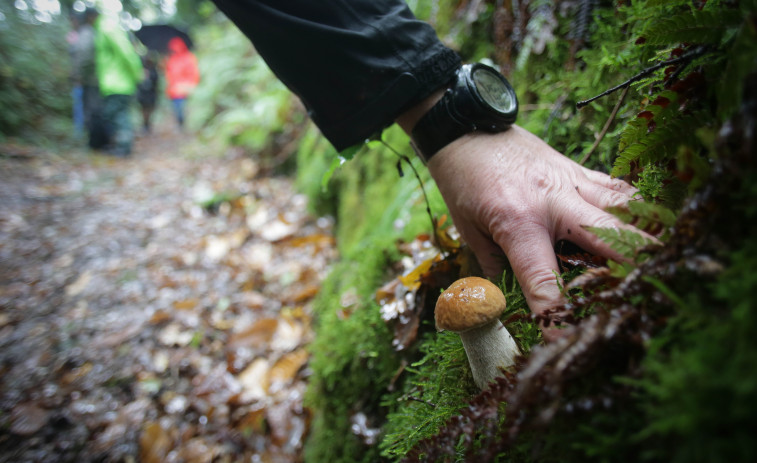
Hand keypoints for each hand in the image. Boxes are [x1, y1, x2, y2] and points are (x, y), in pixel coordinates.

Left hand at [425, 126, 639, 340]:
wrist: (465, 127)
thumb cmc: (462, 181)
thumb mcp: (470, 231)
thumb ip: (495, 269)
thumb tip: (508, 304)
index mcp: (518, 223)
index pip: (544, 280)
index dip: (556, 315)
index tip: (566, 341)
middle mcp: (553, 202)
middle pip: (609, 238)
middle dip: (635, 269)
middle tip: (651, 296)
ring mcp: (570, 181)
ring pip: (624, 208)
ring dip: (647, 235)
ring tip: (667, 261)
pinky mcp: (577, 168)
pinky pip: (615, 187)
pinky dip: (635, 206)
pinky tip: (650, 222)